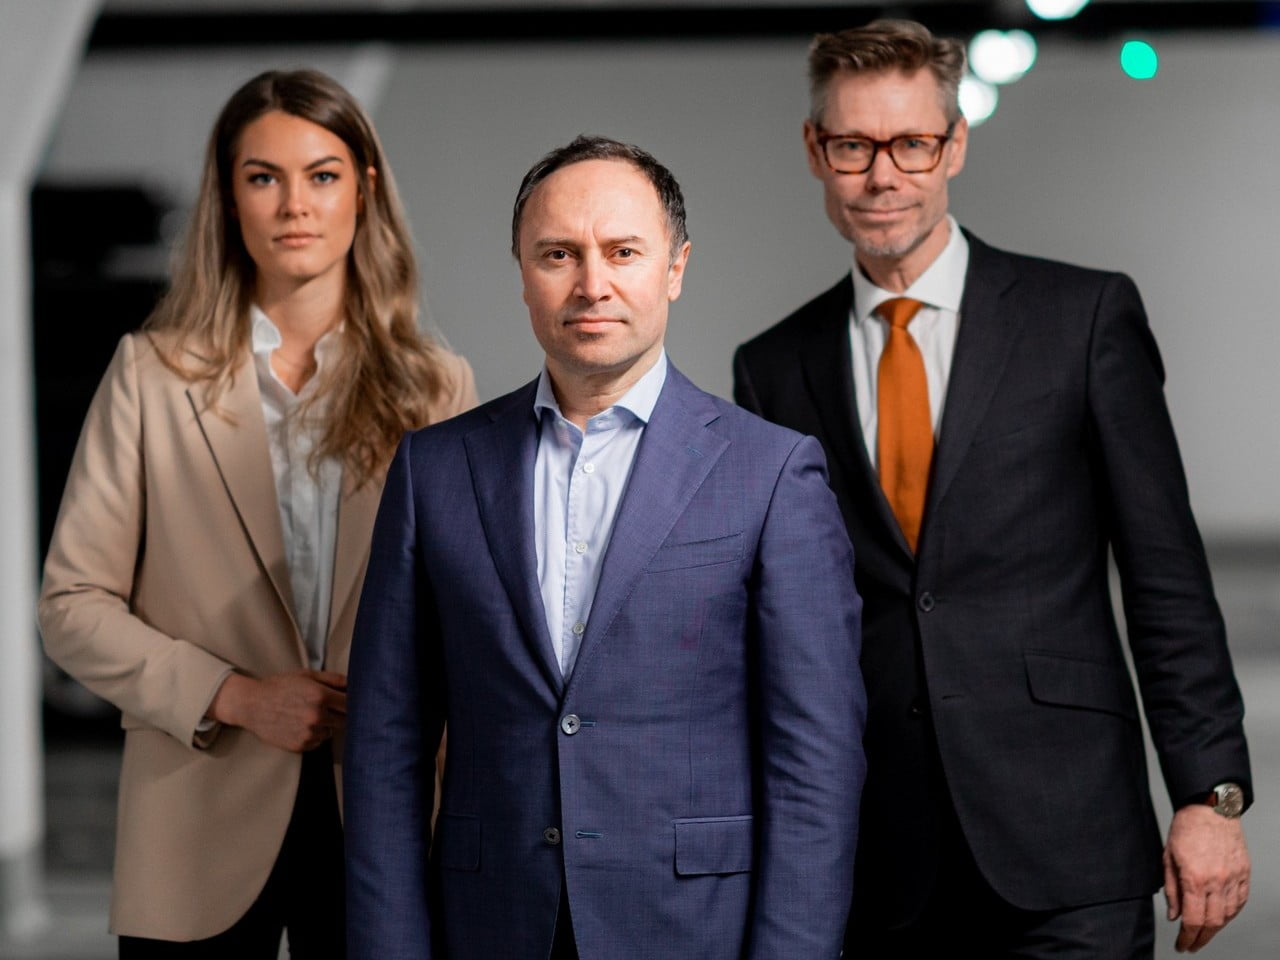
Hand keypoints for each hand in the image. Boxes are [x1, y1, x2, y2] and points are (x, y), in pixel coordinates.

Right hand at [208, 670, 346, 751]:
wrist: (252, 705)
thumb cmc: (280, 686)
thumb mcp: (307, 675)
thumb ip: (333, 679)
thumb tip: (354, 684)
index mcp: (320, 696)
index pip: (350, 704)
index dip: (353, 702)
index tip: (352, 701)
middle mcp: (316, 716)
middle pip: (345, 720)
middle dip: (341, 714)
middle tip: (331, 708)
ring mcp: (309, 733)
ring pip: (331, 731)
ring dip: (327, 725)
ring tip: (310, 715)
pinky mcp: (301, 746)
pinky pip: (318, 741)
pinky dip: (315, 735)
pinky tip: (301, 725)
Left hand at [1163, 803, 1249, 951]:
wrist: (1211, 808)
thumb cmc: (1186, 828)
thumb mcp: (1168, 857)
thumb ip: (1172, 889)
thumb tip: (1174, 915)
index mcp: (1194, 878)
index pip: (1193, 920)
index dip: (1187, 937)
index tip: (1182, 945)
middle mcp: (1216, 881)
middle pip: (1212, 923)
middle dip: (1201, 939)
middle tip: (1192, 945)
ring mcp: (1233, 878)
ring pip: (1228, 915)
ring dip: (1216, 928)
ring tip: (1204, 933)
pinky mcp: (1244, 873)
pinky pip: (1240, 901)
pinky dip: (1231, 914)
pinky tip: (1222, 917)